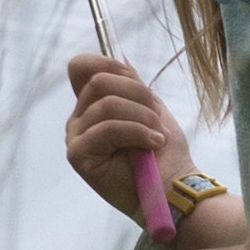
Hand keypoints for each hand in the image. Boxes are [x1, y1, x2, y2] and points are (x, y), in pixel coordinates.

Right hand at [62, 54, 188, 232]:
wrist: (173, 188)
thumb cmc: (164, 153)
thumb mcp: (150, 108)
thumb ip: (130, 85)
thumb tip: (120, 61)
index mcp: (93, 105)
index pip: (82, 67)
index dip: (110, 65)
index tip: (140, 84)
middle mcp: (79, 119)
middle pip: (99, 82)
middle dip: (139, 96)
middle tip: (157, 120)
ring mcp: (75, 137)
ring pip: (107, 105)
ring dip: (143, 118)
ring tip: (158, 138)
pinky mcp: (78, 154)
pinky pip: (108, 128)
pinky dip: (138, 133)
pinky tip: (152, 145)